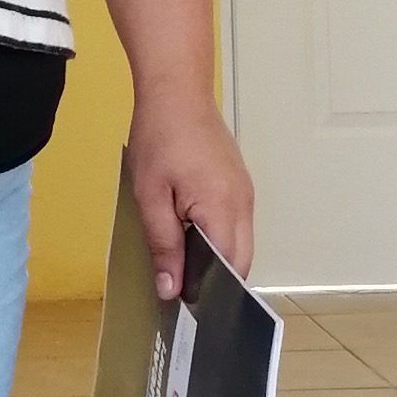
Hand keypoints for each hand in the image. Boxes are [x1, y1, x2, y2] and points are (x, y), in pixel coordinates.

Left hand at [128, 82, 254, 300]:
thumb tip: (171, 289)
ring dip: (218, 259)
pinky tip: (192, 238)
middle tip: (181, 291)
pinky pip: (236, 223)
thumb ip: (164, 245)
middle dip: (216, 280)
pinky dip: (219, 238)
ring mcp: (245, 192)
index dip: (208, 291)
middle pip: (241, 260)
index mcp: (223, 208)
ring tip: (183, 267)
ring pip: (240, 243)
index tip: (183, 305)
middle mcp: (244, 204)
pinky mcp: (239, 183)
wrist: (177, 92)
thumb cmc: (160, 138)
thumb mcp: (150, 196)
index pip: (229, 269)